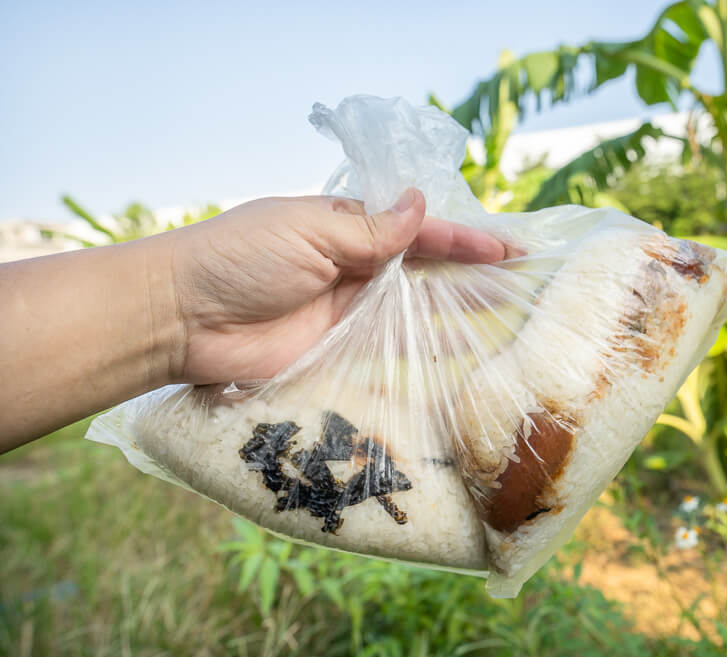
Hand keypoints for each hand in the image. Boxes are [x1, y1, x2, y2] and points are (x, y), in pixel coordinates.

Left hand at [166, 188, 504, 383]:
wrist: (182, 318)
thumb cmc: (238, 259)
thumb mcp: (307, 230)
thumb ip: (369, 229)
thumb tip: (422, 206)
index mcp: (346, 229)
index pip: (418, 231)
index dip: (464, 239)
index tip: (508, 248)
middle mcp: (354, 269)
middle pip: (425, 272)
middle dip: (471, 275)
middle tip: (521, 284)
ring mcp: (348, 314)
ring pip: (416, 313)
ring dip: (458, 314)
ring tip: (507, 321)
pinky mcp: (338, 354)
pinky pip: (390, 354)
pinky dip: (424, 355)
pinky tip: (461, 358)